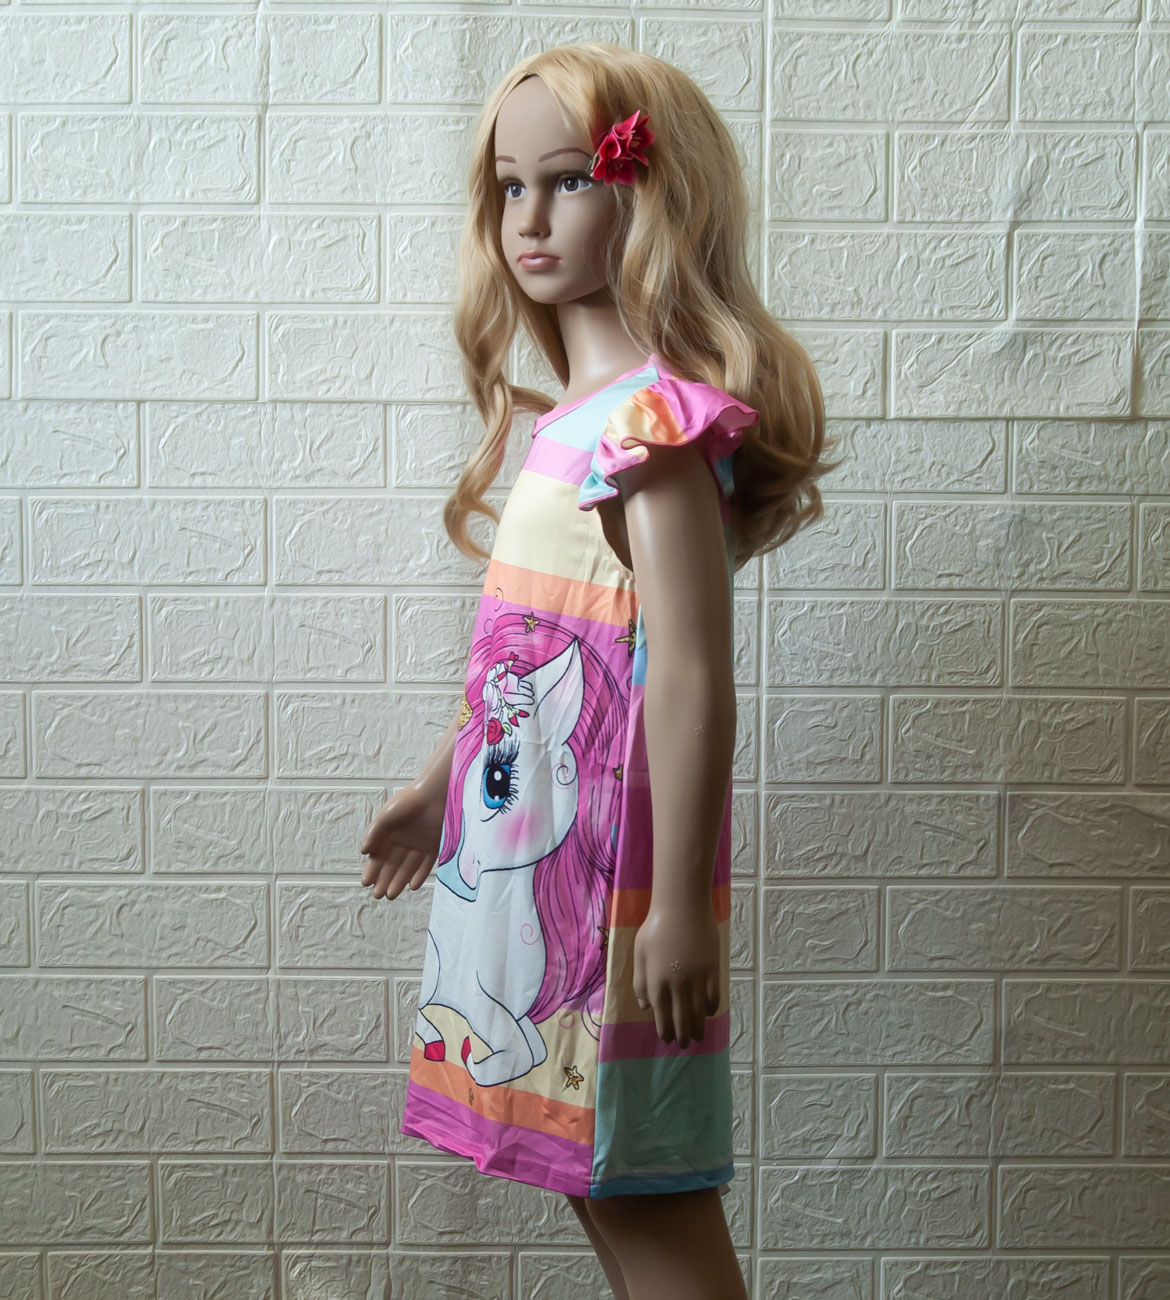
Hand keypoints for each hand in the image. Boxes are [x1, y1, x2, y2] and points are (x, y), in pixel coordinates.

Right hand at [359, 783, 444, 900]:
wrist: (435, 793)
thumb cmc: (407, 802)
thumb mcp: (385, 817)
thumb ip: (374, 833)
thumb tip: (363, 851)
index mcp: (389, 834)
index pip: (378, 856)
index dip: (372, 870)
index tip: (366, 883)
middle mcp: (403, 841)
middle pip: (392, 865)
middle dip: (384, 880)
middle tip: (378, 895)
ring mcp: (419, 844)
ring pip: (408, 867)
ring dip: (399, 881)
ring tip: (391, 895)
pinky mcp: (434, 846)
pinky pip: (426, 864)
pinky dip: (420, 875)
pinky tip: (412, 886)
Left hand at [632, 897, 720, 1048]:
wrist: (682, 907)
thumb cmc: (656, 928)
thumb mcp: (640, 953)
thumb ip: (640, 982)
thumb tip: (646, 1006)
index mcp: (656, 983)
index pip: (662, 1018)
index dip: (665, 1032)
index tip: (667, 1038)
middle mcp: (676, 986)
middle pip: (681, 1021)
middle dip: (682, 1037)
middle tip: (684, 1044)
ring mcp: (696, 980)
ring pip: (699, 1014)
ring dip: (698, 1029)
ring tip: (698, 1036)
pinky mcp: (712, 971)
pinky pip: (713, 998)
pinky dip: (710, 1009)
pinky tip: (708, 1012)